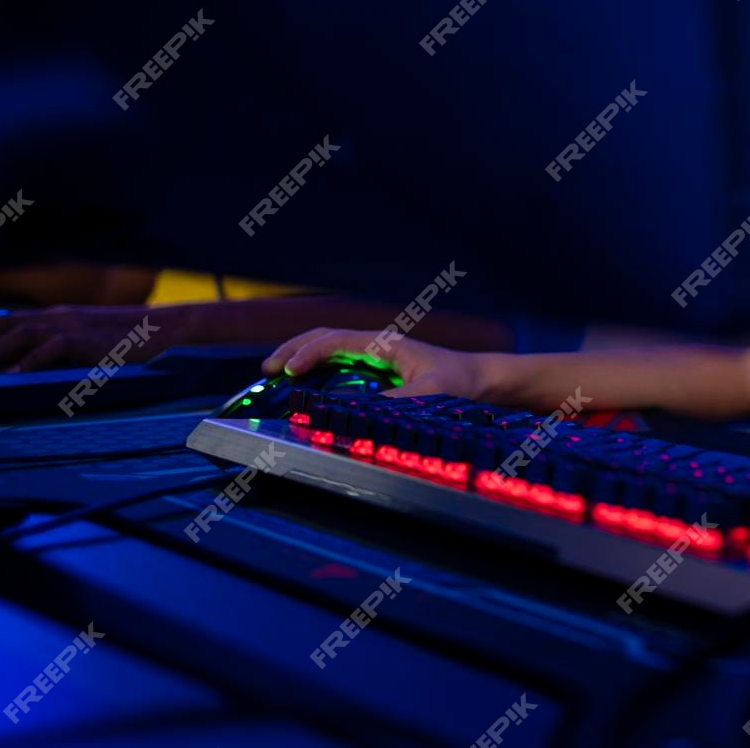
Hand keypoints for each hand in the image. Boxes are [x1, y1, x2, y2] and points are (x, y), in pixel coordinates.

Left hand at [0, 305, 167, 375]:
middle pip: (2, 326)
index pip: (6, 322)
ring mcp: (73, 324)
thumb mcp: (91, 343)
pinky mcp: (88, 338)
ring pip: (17, 334)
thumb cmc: (133, 342)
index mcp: (58, 317)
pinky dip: (28, 361)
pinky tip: (12, 376)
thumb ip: (63, 351)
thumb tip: (34, 371)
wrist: (170, 329)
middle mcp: (59, 316)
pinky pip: (51, 347)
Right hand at [262, 327, 490, 399]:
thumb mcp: (432, 393)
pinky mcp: (379, 373)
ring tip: (276, 374)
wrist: (482, 381)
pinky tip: (305, 386)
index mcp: (385, 344)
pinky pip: (341, 368)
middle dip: (294, 349)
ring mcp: (377, 359)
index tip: (288, 370)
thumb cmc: (460, 381)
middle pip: (326, 339)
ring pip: (330, 351)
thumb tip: (362, 412)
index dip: (308, 352)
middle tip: (267, 369)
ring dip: (303, 359)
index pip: (336, 340)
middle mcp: (377, 347)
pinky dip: (318, 372)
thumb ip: (399, 401)